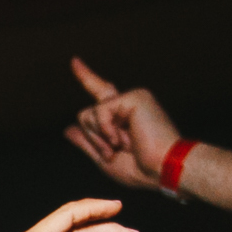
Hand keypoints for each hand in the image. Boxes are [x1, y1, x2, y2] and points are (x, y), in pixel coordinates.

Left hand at [64, 58, 181, 191]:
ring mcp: (132, 98)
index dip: (86, 76)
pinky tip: (125, 139)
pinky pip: (100, 112)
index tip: (74, 61)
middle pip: (86, 115)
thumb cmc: (141, 170)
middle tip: (116, 152)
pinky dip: (106, 130)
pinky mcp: (135, 97)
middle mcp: (127, 103)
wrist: (164, 169)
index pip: (100, 94)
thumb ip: (87, 142)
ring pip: (88, 115)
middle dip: (94, 140)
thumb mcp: (105, 158)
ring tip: (124, 146)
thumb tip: (68, 128)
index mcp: (122, 116)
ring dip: (99, 138)